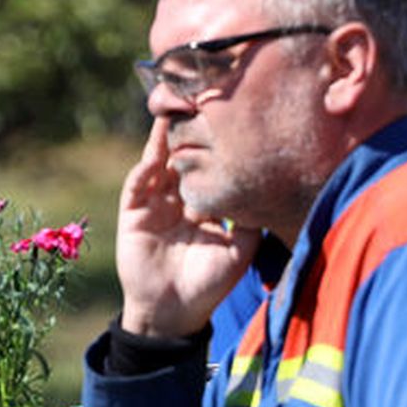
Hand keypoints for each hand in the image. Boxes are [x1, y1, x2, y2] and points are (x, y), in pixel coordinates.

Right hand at [117, 117, 259, 337]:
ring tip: (171, 107)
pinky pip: (138, 184)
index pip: (208, 160)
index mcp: (204, 199)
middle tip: (197, 93)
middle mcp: (178, 194)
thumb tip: (273, 184)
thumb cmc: (209, 283)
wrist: (174, 313)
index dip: (215, 137)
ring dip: (163, 135)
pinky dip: (146, 167)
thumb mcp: (241, 248)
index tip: (228, 109)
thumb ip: (251, 217)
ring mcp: (154, 201)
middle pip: (182, 151)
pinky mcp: (133, 212)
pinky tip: (155, 152)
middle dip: (188, 124)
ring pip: (158, 159)